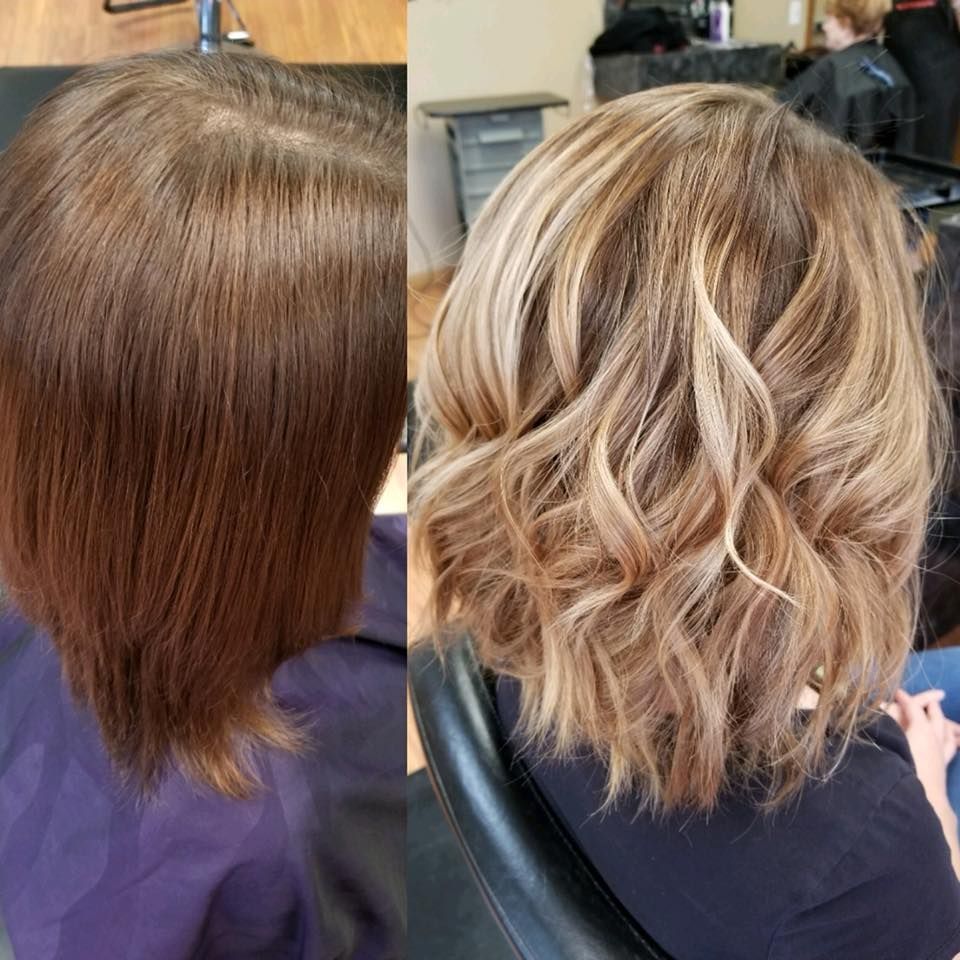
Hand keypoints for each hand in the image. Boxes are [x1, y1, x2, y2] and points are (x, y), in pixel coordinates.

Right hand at [885, 689, 959, 811]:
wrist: (924, 801)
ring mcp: (942, 750)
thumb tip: (876, 713)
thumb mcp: (889, 743)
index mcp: (920, 729)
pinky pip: (951, 745)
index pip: (914, 706)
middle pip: (934, 715)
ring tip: (937, 715)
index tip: (897, 692)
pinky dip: (950, 738)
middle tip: (923, 697)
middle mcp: (934, 736)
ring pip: (946, 729)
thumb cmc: (902, 770)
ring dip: (941, 719)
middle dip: (929, 703)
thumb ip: (883, 727)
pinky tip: (949, 739)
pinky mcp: (945, 763)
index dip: (905, 698)